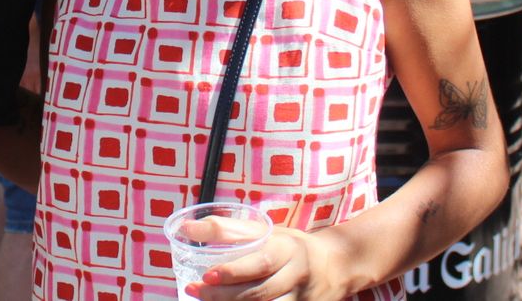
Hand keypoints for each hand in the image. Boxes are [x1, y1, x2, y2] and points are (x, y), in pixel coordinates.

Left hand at [187, 224, 346, 299]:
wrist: (335, 265)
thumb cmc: (289, 245)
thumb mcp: (264, 231)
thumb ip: (226, 229)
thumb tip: (186, 227)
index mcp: (288, 249)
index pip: (260, 262)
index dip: (233, 271)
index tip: (206, 274)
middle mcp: (297, 276)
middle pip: (260, 292)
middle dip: (224, 295)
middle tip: (195, 290)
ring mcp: (302, 300)